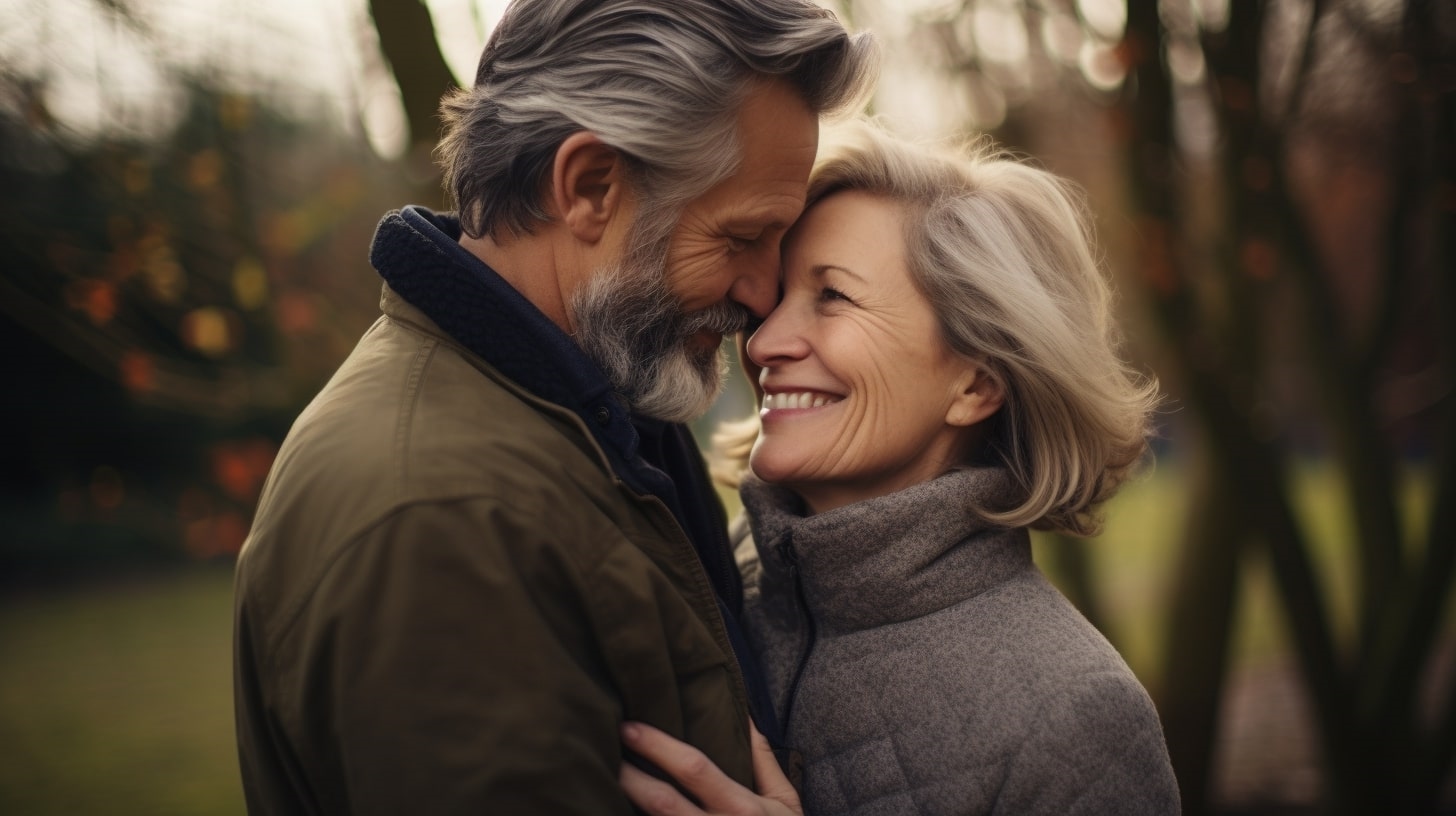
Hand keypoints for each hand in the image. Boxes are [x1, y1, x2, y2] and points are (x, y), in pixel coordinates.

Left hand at [619, 720, 802, 815]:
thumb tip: (746, 716)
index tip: (629, 726)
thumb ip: (763, 760)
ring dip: (625, 806)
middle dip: (627, 776)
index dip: (657, 746)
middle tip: (601, 749)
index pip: (693, 768)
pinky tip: (617, 810)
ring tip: (601, 782)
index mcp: (741, 808)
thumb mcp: (785, 802)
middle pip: (660, 802)